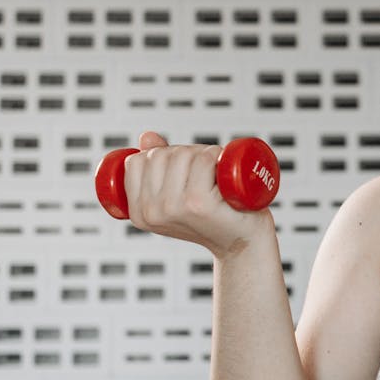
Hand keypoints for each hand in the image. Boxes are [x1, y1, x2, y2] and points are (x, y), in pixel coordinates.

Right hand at [122, 131, 272, 255]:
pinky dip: (216, 155)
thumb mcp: (176, 197)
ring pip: (182, 153)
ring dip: (204, 154)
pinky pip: (203, 159)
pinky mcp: (199, 202)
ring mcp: (175, 207)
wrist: (244, 242)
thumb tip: (147, 137)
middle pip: (159, 155)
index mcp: (139, 213)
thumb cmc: (213, 218)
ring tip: (215, 175)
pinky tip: (223, 171)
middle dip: (184, 153)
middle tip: (204, 173)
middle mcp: (151, 212)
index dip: (160, 156)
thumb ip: (156, 168)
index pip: (135, 162)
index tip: (181, 171)